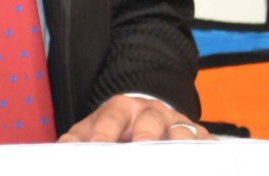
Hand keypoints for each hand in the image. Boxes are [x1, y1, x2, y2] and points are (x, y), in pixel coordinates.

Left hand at [57, 94, 210, 142]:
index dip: (104, 132)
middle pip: (150, 120)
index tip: (97, 148)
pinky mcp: (197, 136)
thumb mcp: (95, 127)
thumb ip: (78, 138)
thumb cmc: (117, 126)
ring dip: (179, 142)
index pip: (112, 117)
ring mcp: (176, 123)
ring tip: (175, 157)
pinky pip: (205, 142)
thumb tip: (62, 149)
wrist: (147, 112)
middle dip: (146, 135)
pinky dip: (206, 151)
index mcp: (122, 108)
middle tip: (140, 147)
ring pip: (181, 130)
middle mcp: (151, 112)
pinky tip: (204, 162)